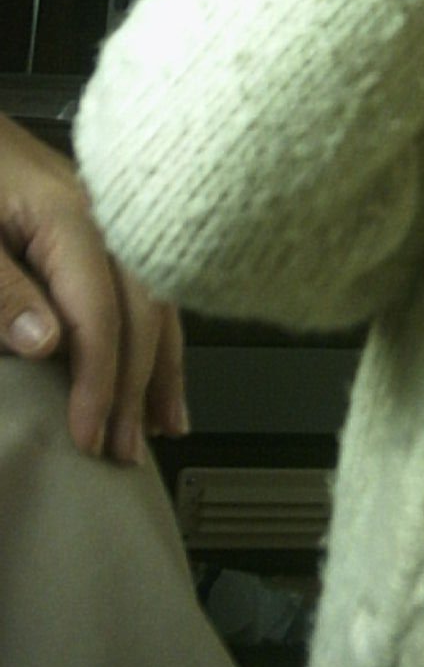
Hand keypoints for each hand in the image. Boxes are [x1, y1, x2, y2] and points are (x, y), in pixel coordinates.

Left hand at [0, 111, 186, 461]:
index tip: (88, 435)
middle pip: (142, 311)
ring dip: (160, 367)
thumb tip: (47, 343)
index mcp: (68, 216)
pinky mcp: (101, 221)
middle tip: (122, 451)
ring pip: (156, 299)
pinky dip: (156, 332)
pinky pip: (145, 284)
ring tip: (164, 425)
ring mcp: (109, 216)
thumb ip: (0, 287)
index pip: (101, 314)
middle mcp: (104, 214)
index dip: (98, 381)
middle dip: (135, 388)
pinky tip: (159, 364)